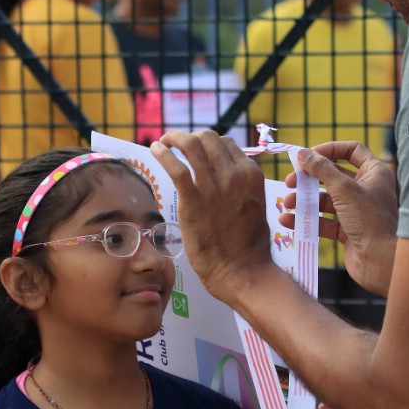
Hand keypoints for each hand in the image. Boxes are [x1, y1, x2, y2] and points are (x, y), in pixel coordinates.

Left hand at [150, 131, 273, 300]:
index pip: (226, 143)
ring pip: (192, 146)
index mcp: (250, 175)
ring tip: (164, 142)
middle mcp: (234, 175)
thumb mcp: (253, 205)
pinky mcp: (194, 201)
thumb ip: (240, 187)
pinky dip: (164, 153)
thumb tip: (224, 177)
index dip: (208, 143)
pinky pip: (177, 168)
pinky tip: (156, 150)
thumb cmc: (247, 245)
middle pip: (208, 138)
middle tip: (177, 145)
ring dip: (174, 138)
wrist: (242, 270)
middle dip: (190, 138)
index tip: (195, 150)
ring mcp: (214, 187)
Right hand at [280, 141, 398, 296]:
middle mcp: (366, 189)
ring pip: (326, 200)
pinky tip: (288, 221)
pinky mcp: (347, 231)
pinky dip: (307, 220)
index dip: (329, 150)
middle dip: (309, 178)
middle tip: (290, 181)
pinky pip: (324, 221)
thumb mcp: (344, 189)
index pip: (351, 150)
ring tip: (287, 204)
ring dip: (304, 201)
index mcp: (374, 173)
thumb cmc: (369, 220)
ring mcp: (356, 211)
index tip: (308, 156)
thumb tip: (303, 153)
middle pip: (333, 175)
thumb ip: (321, 169)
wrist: (381, 261)